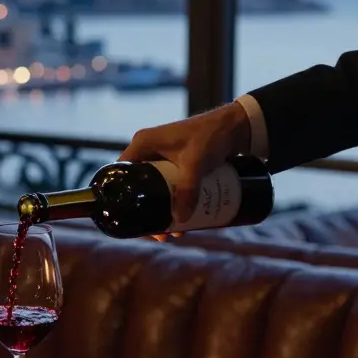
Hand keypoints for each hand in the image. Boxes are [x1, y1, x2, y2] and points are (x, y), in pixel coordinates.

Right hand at [118, 102, 250, 225]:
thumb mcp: (196, 164)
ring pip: (154, 188)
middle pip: (138, 185)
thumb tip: (180, 220)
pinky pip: (168, 184)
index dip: (123, 196)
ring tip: (174, 230)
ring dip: (161, 208)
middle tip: (159, 232)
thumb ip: (188, 191)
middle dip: (147, 210)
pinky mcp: (177, 162)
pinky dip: (172, 200)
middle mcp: (148, 149)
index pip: (121, 172)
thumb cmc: (211, 135)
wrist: (236, 125)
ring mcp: (162, 156)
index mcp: (143, 143)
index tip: (133, 219)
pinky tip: (182, 217)